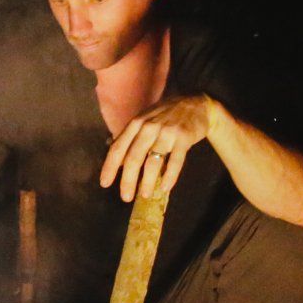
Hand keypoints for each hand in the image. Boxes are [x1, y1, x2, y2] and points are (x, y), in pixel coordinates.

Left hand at [99, 95, 219, 200]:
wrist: (197, 105)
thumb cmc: (166, 115)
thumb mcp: (144, 119)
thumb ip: (129, 136)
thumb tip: (111, 151)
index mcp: (136, 124)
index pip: (118, 148)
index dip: (109, 167)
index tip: (105, 184)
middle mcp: (149, 127)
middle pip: (133, 158)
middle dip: (128, 180)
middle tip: (125, 197)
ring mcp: (167, 132)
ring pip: (153, 161)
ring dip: (148, 181)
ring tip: (145, 195)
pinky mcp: (184, 138)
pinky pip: (176, 161)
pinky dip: (170, 176)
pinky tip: (165, 188)